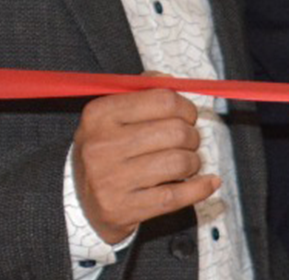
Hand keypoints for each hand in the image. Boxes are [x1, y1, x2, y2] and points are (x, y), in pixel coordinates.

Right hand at [72, 88, 217, 244]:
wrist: (80, 201)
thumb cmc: (108, 150)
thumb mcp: (113, 116)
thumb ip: (142, 92)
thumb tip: (169, 79)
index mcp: (99, 115)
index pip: (164, 100)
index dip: (186, 108)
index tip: (187, 117)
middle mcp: (101, 146)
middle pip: (177, 132)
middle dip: (192, 137)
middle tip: (186, 143)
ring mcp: (109, 180)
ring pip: (180, 162)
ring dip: (193, 162)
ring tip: (185, 164)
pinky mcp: (121, 209)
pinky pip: (176, 196)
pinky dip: (200, 188)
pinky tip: (208, 182)